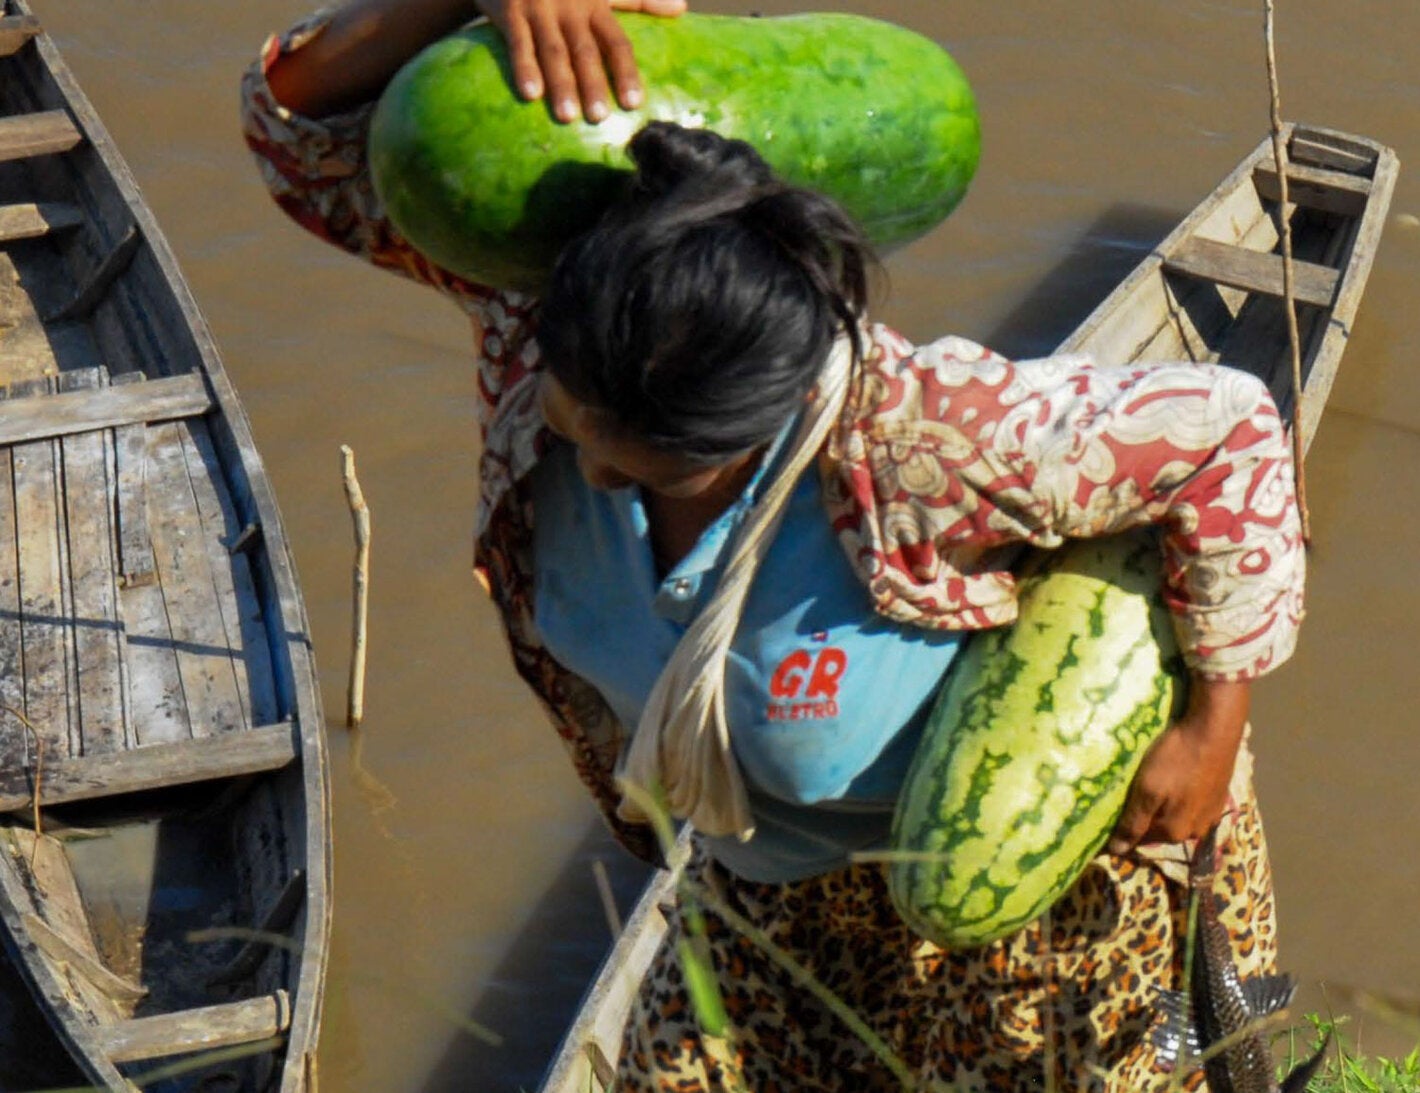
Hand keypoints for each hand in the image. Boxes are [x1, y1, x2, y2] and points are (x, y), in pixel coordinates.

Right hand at [479, 0, 686, 123]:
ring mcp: (540, 9)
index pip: (616, 42)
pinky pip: (518, 43)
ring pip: (553, 51)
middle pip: (585, 51)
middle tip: (599, 118)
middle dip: (592, 84)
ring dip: (561, 84)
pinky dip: (524, 67)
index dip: (626, 72)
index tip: (633, 104)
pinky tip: (530, 94)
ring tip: (568, 117)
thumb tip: (680, 8)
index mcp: (594, 5)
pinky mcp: (511, 12)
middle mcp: (570, 8)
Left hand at [1106, 677, 1248, 853]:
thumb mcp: (1147, 790)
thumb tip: (1117, 853)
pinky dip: (1179, 796)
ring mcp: (1210, 814)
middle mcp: (1196, 830)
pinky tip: (1174, 778)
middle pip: (1159, 828)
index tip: (1110, 811)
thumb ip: (1133, 823)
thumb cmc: (1176, 758)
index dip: (1123, 827)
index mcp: (1175, 832)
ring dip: (1162, 805)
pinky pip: (1191, 804)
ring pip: (1175, 816)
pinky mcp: (1218, 797)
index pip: (1140, 840)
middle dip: (1144, 815)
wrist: (1215, 729)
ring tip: (1151, 782)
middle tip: (1129, 791)